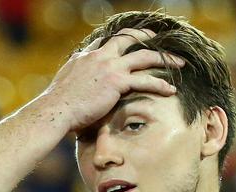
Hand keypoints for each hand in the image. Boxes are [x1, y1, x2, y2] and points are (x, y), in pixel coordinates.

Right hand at [44, 28, 183, 131]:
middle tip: (158, 38)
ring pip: (144, 57)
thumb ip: (75, 79)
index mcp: (84, 56)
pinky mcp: (117, 81)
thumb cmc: (58, 105)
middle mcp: (99, 56)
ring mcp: (109, 67)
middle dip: (145, 37)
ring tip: (179, 63)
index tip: (130, 40)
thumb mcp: (65, 84)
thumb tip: (76, 86)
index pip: (105, 41)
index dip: (119, 39)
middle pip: (128, 39)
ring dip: (164, 59)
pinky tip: (170, 90)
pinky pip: (145, 80)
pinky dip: (160, 84)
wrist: (57, 110)